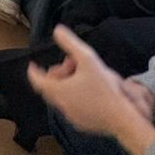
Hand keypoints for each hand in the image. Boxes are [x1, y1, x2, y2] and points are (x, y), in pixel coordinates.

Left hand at [27, 27, 154, 149]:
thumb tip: (57, 30)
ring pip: (61, 97)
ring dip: (66, 84)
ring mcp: (71, 116)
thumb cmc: (105, 89)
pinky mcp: (82, 124)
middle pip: (50, 88)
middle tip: (70, 63)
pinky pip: (72, 107)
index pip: (37, 81)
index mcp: (58, 91)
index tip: (32, 65)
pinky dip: (74, 96)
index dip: (33, 71)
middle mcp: (61, 106)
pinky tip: (88, 91)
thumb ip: (70, 43)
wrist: (122, 118)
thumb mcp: (88, 59)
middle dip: (56, 74)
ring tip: (82, 75)